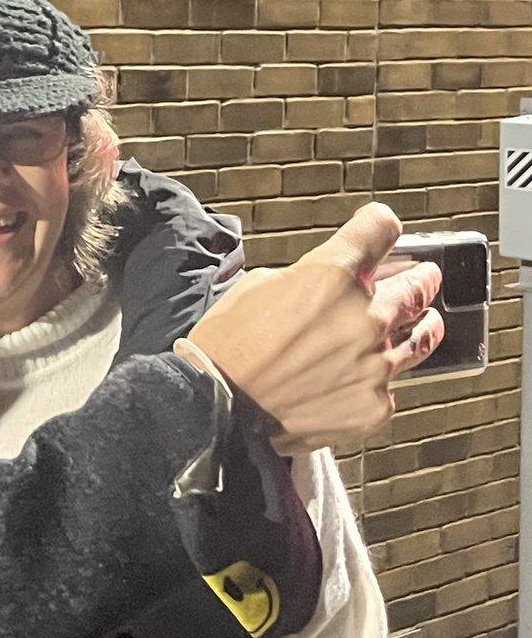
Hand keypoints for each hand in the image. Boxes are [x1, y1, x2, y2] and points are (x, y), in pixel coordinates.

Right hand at [186, 204, 444, 454]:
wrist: (214, 410)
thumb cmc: (226, 347)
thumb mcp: (257, 287)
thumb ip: (307, 278)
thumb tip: (334, 281)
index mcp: (331, 276)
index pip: (381, 229)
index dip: (379, 227)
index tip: (381, 231)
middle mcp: (364, 316)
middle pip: (419, 285)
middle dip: (420, 278)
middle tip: (423, 278)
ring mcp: (375, 364)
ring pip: (423, 337)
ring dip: (420, 325)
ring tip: (421, 324)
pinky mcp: (375, 404)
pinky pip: (391, 385)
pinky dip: (377, 378)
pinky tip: (356, 378)